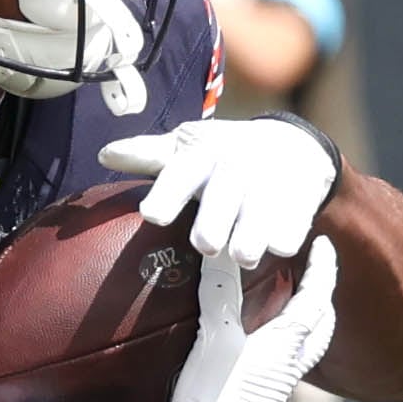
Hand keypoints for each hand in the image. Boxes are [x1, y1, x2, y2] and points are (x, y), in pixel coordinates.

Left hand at [100, 115, 339, 269]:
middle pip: (223, 198)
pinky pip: (291, 226)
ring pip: (259, 216)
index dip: (167, 194)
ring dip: (250, 237)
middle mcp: (234, 170)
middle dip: (214, 222)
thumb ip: (148, 156)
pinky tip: (280, 244)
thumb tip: (105, 155)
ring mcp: (268, 187)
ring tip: (244, 254)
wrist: (289, 147)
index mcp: (200, 157)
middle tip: (207, 244)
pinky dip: (286, 236)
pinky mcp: (297, 204)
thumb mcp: (186, 149)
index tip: (153, 215)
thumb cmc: (221, 156)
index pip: (181, 174)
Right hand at [162, 237, 339, 401]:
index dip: (322, 267)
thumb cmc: (213, 399)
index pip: (317, 298)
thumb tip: (220, 252)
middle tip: (311, 274)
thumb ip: (218, 295)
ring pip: (307, 348)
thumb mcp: (213, 340)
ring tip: (290, 306)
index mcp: (287, 346)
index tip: (324, 244)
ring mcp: (278, 388)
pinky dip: (284, 345)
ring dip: (307, 324)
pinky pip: (286, 365)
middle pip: (322, 327)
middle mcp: (291, 366)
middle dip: (322, 297)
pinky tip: (262, 344)